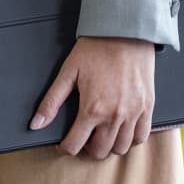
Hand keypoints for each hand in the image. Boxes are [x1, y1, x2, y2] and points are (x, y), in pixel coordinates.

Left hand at [32, 37, 156, 159]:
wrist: (126, 31)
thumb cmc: (97, 48)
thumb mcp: (69, 72)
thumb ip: (51, 101)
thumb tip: (36, 124)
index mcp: (92, 108)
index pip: (74, 146)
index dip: (65, 147)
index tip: (65, 143)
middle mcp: (114, 115)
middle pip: (99, 151)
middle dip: (88, 148)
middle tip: (85, 136)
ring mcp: (133, 112)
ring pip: (121, 148)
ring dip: (109, 145)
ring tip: (103, 132)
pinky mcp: (147, 106)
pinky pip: (141, 136)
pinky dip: (131, 138)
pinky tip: (123, 128)